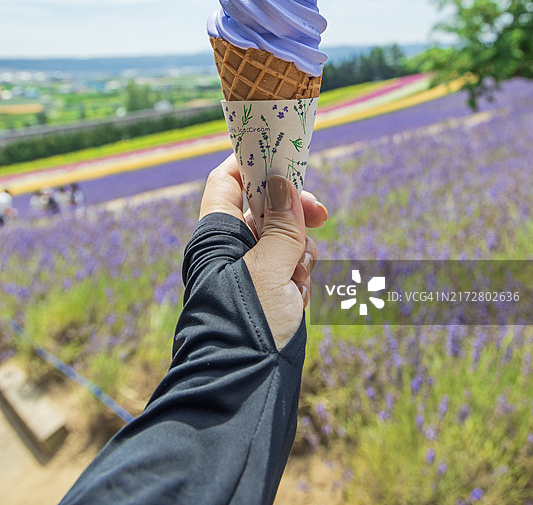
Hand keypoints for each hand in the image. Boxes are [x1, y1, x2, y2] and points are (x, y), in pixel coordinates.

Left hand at [199, 155, 327, 349]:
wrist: (245, 384)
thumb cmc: (248, 321)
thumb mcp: (269, 267)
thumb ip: (280, 225)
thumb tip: (283, 184)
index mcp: (217, 234)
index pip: (228, 182)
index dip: (253, 165)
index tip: (286, 158)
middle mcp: (231, 248)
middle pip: (266, 208)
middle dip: (294, 214)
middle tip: (320, 214)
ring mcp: (251, 270)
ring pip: (285, 238)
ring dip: (300, 252)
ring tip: (296, 278)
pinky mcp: (269, 291)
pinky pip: (292, 267)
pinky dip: (300, 277)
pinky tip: (298, 297)